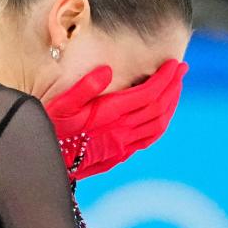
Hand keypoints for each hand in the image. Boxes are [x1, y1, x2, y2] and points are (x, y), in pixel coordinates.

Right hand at [44, 58, 187, 179]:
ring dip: (172, 104)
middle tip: (182, 69)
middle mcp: (121, 130)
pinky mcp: (120, 154)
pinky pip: (150, 138)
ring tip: (177, 87)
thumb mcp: (61, 104)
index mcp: (109, 114)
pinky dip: (162, 123)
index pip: (148, 93)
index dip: (165, 78)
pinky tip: (164, 114)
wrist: (45, 163)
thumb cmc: (49, 129)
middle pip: (159, 107)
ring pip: (158, 124)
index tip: (174, 64)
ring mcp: (123, 144)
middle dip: (174, 86)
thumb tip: (107, 70)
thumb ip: (85, 86)